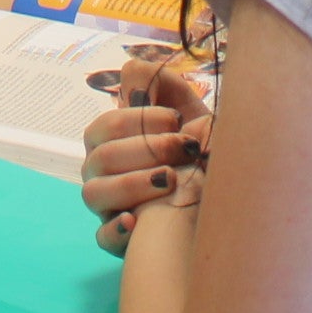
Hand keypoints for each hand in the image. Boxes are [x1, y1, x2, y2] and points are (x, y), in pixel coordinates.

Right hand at [80, 68, 209, 255]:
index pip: (106, 126)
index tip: (178, 119)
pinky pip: (102, 238)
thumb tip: (137, 74)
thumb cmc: (194, 145)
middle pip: (101, 158)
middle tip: (184, 148)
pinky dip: (116, 230)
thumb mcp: (185, 110)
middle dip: (146, 149)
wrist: (217, 191)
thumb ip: (160, 85)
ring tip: (170, 181)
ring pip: (94, 194)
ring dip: (132, 185)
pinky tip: (136, 222)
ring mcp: (105, 205)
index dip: (139, 119)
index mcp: (108, 139)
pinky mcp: (116, 239)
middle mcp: (99, 171)